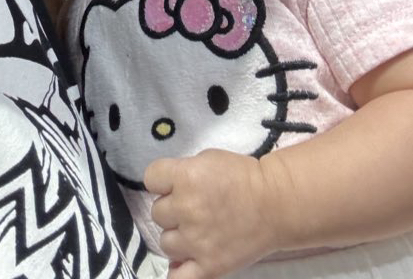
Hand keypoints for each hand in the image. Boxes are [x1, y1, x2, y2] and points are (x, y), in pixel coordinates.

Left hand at [145, 149, 281, 277]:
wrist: (276, 203)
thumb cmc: (242, 176)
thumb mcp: (207, 159)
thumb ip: (181, 172)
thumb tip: (163, 190)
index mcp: (185, 177)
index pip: (151, 178)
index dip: (161, 181)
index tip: (172, 183)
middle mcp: (186, 209)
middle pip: (157, 213)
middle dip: (172, 209)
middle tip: (194, 207)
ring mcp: (196, 240)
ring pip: (165, 242)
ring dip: (177, 237)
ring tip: (198, 230)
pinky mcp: (209, 265)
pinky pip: (178, 278)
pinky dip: (177, 272)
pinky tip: (183, 263)